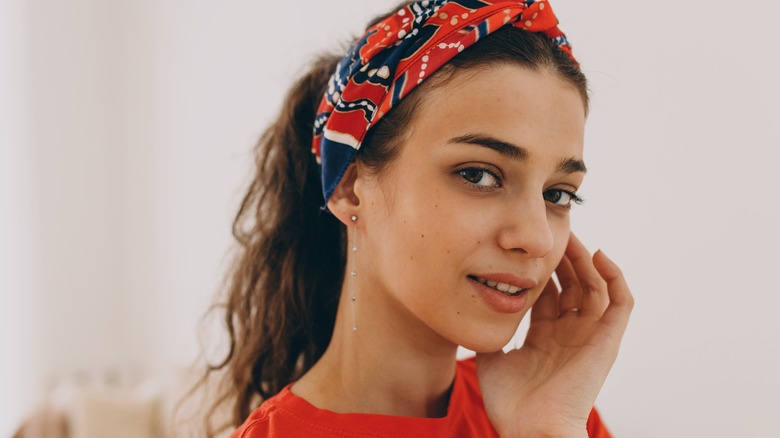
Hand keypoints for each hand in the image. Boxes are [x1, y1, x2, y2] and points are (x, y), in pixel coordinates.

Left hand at [476, 233, 632, 436]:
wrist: (529, 430)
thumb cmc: (510, 404)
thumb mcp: (491, 359)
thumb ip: (490, 333)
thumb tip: (475, 312)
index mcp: (545, 337)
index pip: (548, 292)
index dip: (541, 268)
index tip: (527, 246)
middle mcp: (569, 333)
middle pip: (572, 284)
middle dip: (562, 257)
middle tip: (551, 232)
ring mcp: (589, 336)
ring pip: (595, 286)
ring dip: (585, 260)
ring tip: (571, 237)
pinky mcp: (607, 340)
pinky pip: (621, 302)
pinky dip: (615, 276)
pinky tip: (598, 255)